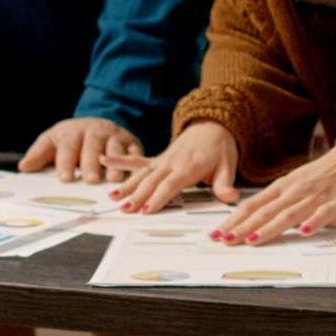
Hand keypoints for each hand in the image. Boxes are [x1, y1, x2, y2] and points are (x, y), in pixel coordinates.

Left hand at [18, 117, 141, 182]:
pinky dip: (134, 162)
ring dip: (114, 164)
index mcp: (73, 131)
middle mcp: (95, 131)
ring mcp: (114, 136)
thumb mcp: (53, 141)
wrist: (99, 124)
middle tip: (90, 179)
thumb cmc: (72, 139)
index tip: (65, 177)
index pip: (68, 145)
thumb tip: (24, 167)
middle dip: (91, 163)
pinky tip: (131, 174)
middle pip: (92, 146)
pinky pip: (135, 151)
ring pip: (115, 149)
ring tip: (112, 180)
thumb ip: (39, 154)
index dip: (66, 161)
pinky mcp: (131, 142)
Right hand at [105, 121, 238, 212]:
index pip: (171, 184)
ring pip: (142, 173)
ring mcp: (162, 160)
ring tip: (113, 197)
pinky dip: (120, 161)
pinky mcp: (157, 158)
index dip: (159, 197)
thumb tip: (231, 197)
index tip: (148, 209)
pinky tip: (103, 160)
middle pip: (152, 181)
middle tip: (126, 209)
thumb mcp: (228, 165)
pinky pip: (138, 160)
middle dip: (138, 196)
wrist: (213, 125)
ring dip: (128, 185)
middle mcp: (172, 162)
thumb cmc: (220, 148)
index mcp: (189, 166)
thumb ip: (225, 184)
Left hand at [215, 143, 335, 245]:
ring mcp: (315, 197)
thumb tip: (258, 222)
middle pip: (265, 212)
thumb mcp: (295, 183)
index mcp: (283, 187)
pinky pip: (322, 214)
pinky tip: (304, 232)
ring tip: (253, 239)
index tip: (218, 233)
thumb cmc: (325, 174)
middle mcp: (295, 192)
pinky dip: (313, 223)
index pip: (253, 205)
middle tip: (226, 240)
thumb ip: (278, 202)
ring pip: (288, 215)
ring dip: (269, 228)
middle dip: (243, 228)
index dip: (234, 220)